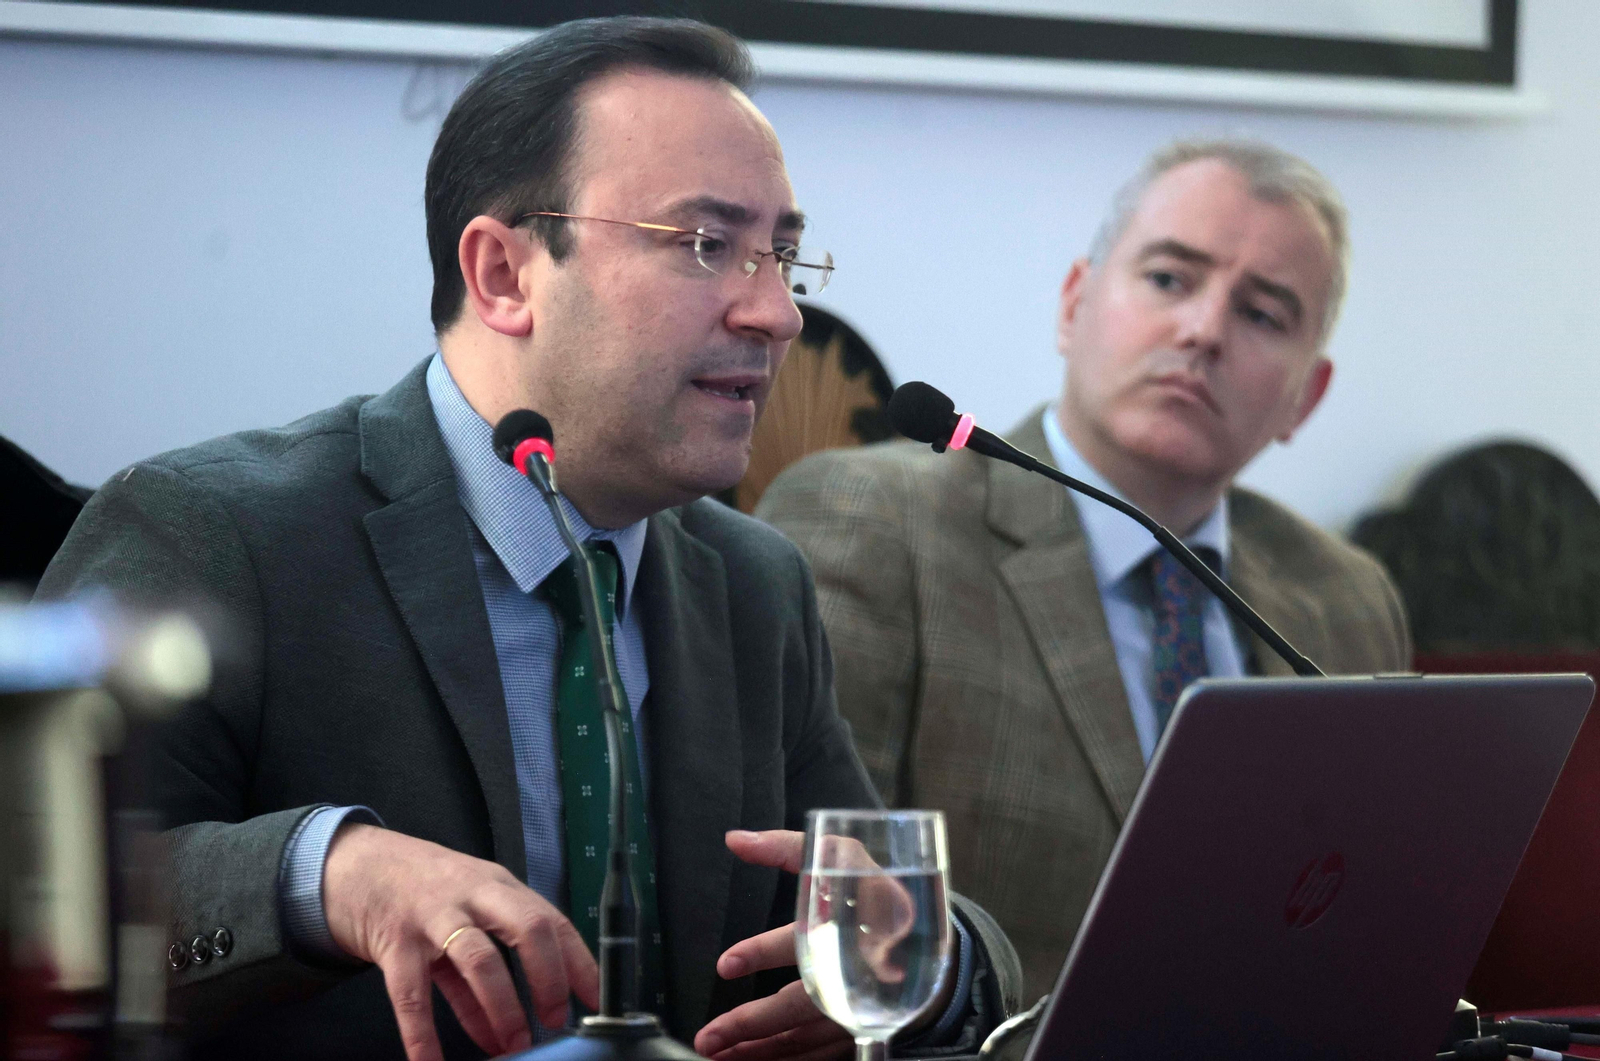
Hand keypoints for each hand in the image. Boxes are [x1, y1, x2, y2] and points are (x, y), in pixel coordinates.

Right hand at [323, 824, 598, 1060]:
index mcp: (500, 889)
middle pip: (528, 927)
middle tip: (556, 1019)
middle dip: (548, 977)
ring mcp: (434, 915)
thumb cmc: (425, 893)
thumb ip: (486, 976)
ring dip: (501, 1006)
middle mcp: (474, 896)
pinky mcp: (394, 939)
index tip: (597, 1000)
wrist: (359, 864)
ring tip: (512, 1045)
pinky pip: (411, 993)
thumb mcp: (465, 919)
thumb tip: (507, 1036)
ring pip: (479, 958)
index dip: (580, 962)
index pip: (553, 921)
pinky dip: (423, 1034)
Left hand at [695, 830, 852, 1060]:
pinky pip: (817, 1057)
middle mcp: (851, 975)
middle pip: (798, 1006)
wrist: (930, 940)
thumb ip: (785, 848)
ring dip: (758, 1052)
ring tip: (717, 1054)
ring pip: (803, 1040)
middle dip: (751, 1024)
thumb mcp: (839, 858)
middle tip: (709, 1036)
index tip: (726, 964)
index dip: (763, 953)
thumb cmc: (875, 894)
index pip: (801, 940)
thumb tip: (734, 840)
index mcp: (846, 926)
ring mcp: (855, 1010)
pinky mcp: (856, 1032)